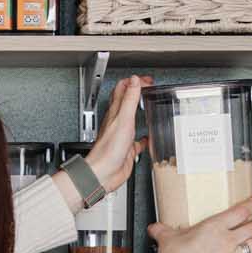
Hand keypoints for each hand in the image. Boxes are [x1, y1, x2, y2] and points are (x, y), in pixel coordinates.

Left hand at [83, 74, 149, 196]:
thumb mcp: (123, 119)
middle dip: (136, 91)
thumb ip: (129, 99)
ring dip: (139, 110)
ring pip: (131, 119)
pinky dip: (143, 138)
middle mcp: (118, 122)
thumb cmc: (109, 150)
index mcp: (115, 112)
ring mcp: (122, 135)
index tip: (147, 80)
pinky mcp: (127, 149)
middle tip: (147, 86)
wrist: (104, 173)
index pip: (123, 89)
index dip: (134, 81)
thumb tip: (133, 80)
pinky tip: (147, 138)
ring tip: (148, 104)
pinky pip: (137, 142)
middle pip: (126, 101)